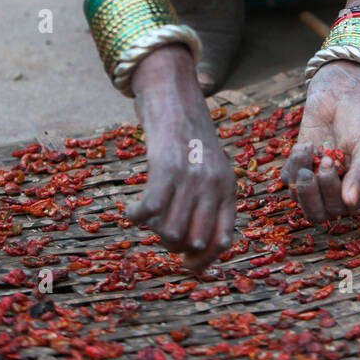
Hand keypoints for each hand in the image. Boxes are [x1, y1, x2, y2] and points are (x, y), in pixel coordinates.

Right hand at [127, 45, 235, 272]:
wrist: (174, 97)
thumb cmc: (188, 139)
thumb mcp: (210, 170)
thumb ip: (208, 204)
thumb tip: (191, 251)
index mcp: (228, 189)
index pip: (223, 242)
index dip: (202, 261)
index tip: (184, 262)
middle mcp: (213, 185)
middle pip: (192, 241)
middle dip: (171, 243)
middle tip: (159, 225)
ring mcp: (191, 176)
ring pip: (169, 232)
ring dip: (152, 230)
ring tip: (147, 213)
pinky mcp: (165, 166)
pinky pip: (149, 211)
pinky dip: (135, 216)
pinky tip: (131, 208)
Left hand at [281, 61, 359, 220]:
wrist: (342, 91)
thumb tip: (350, 203)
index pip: (343, 209)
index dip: (333, 193)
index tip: (331, 162)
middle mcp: (340, 190)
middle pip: (319, 213)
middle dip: (313, 191)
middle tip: (321, 161)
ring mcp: (318, 179)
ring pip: (300, 200)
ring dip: (301, 177)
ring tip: (309, 149)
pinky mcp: (301, 165)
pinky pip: (288, 179)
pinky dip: (292, 164)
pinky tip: (305, 145)